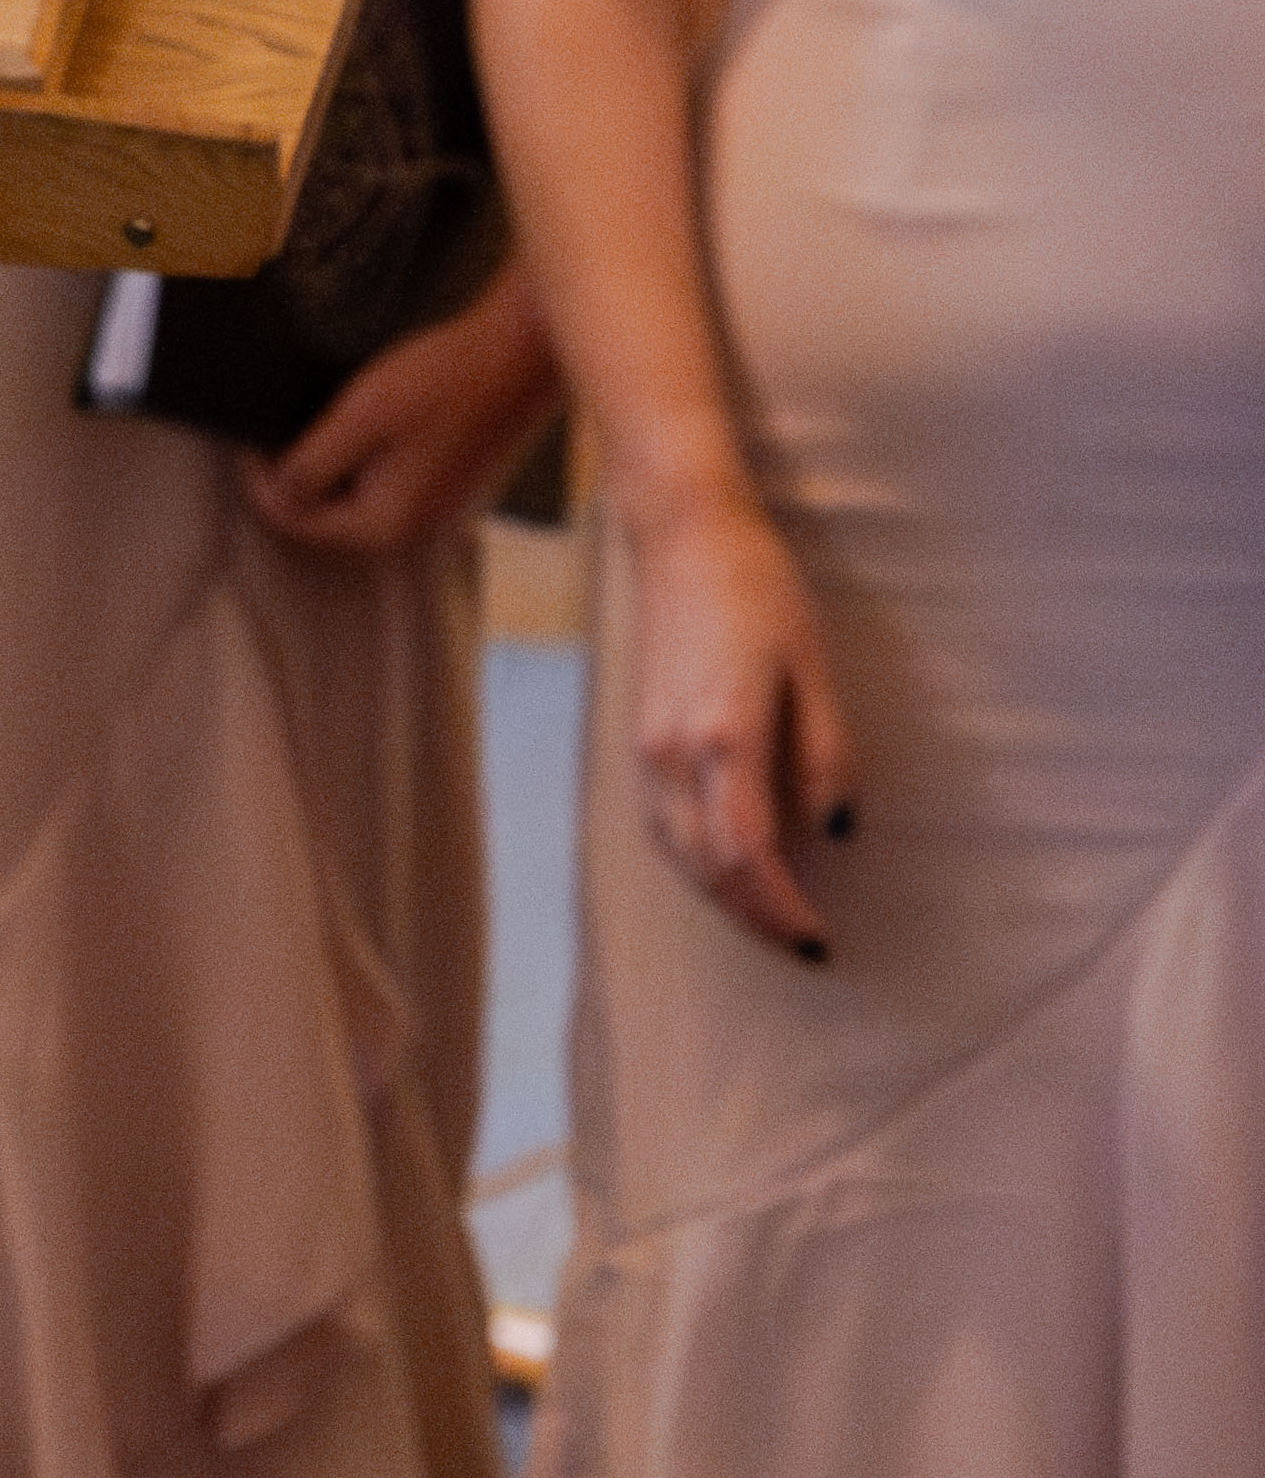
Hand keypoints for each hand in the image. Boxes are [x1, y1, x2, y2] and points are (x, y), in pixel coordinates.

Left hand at [242, 263, 564, 557]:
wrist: (520, 353)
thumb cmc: (441, 379)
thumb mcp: (360, 417)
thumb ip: (311, 464)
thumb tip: (277, 493)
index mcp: (387, 526)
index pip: (298, 524)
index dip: (261, 483)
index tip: (248, 437)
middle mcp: (416, 532)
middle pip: (329, 520)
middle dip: (294, 481)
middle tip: (270, 432)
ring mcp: (440, 512)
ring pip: (359, 502)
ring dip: (328, 471)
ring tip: (307, 425)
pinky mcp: (454, 486)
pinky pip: (390, 487)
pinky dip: (363, 465)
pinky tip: (357, 428)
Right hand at [627, 483, 855, 957]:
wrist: (683, 534)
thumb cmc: (758, 587)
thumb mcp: (813, 667)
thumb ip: (825, 754)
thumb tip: (838, 828)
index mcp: (723, 735)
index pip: (750, 854)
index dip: (784, 908)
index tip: (820, 940)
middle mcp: (672, 753)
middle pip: (708, 868)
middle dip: (755, 917)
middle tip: (802, 944)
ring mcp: (646, 748)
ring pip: (678, 854)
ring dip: (723, 896)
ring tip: (769, 918)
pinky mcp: (639, 739)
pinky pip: (663, 826)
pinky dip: (695, 863)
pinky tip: (725, 869)